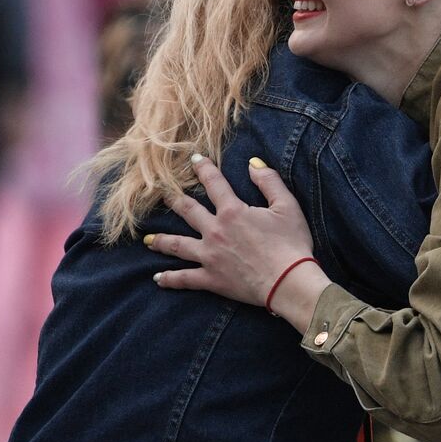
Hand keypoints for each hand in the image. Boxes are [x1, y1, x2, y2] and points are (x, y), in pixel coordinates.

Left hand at [148, 156, 318, 307]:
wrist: (288, 282)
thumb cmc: (292, 244)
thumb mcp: (287, 206)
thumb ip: (269, 181)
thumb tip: (253, 163)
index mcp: (232, 211)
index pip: (214, 183)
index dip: (203, 169)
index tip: (193, 159)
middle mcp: (215, 231)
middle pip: (187, 211)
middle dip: (172, 200)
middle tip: (159, 193)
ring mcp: (210, 256)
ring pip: (178, 245)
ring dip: (161, 241)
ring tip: (148, 240)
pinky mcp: (211, 279)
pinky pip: (185, 278)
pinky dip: (170, 279)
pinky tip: (158, 278)